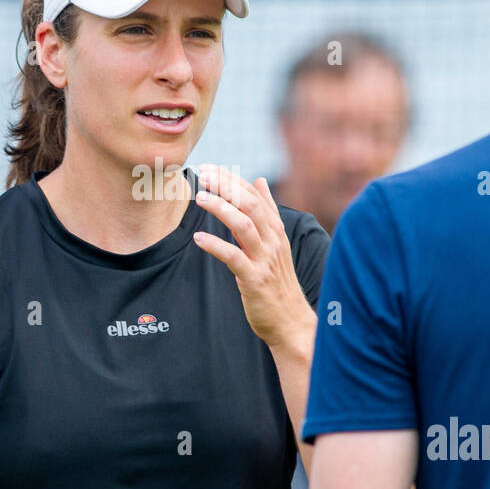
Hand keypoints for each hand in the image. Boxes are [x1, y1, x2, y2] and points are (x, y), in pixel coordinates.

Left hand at [191, 165, 315, 350]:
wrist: (290, 320)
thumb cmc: (278, 280)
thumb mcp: (275, 241)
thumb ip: (267, 210)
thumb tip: (259, 180)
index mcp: (276, 229)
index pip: (254, 195)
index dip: (232, 179)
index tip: (210, 168)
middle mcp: (273, 241)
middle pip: (250, 204)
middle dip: (226, 186)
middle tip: (203, 174)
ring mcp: (265, 260)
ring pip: (243, 226)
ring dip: (220, 208)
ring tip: (199, 197)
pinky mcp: (255, 280)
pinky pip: (234, 258)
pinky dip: (215, 245)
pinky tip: (199, 238)